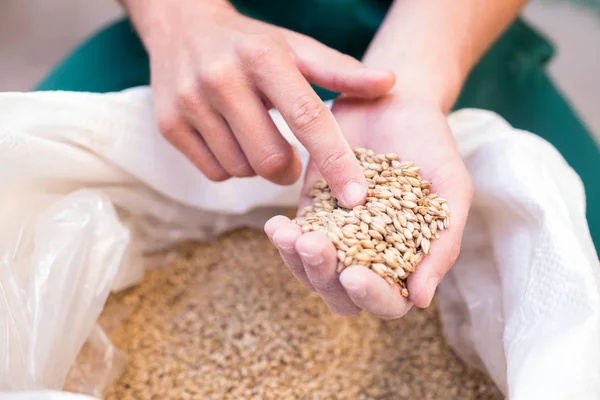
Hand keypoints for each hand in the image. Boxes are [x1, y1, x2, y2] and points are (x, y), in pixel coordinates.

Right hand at [125, 0, 394, 207]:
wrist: (181, 27)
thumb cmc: (250, 43)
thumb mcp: (295, 47)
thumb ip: (341, 70)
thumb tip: (389, 83)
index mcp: (264, 57)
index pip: (308, 118)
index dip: (336, 161)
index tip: (358, 197)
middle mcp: (222, 78)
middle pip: (271, 159)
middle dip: (289, 170)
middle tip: (290, 157)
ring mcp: (190, 103)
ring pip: (242, 170)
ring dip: (258, 166)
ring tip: (255, 137)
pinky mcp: (168, 125)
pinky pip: (215, 173)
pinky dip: (231, 167)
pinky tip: (230, 139)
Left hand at [265, 96, 472, 317]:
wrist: (396, 101)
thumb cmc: (433, 146)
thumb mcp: (451, 191)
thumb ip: (442, 244)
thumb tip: (420, 301)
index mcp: (404, 261)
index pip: (388, 301)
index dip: (372, 297)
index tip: (354, 275)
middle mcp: (367, 256)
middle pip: (340, 293)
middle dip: (323, 276)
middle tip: (314, 246)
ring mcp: (336, 235)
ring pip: (310, 269)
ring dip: (297, 259)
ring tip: (288, 234)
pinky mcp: (312, 211)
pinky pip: (294, 236)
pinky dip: (284, 237)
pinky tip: (278, 226)